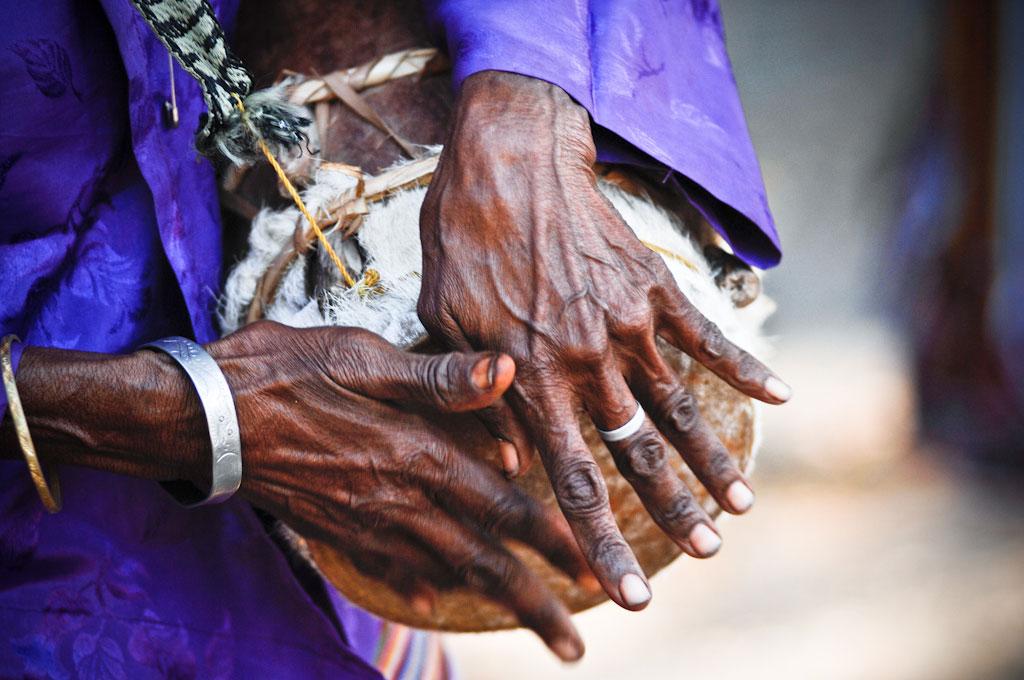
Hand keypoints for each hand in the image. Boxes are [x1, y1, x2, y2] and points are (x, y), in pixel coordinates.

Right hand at [2, 323, 587, 659]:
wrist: (195, 417)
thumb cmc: (279, 373)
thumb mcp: (361, 357)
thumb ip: (438, 377)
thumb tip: (510, 371)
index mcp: (416, 455)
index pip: (503, 506)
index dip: (553, 539)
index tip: (594, 570)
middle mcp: (397, 500)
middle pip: (480, 561)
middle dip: (533, 603)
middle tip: (574, 644)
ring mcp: (362, 520)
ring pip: (441, 572)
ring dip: (489, 606)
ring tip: (527, 631)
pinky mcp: (330, 525)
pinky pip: (382, 566)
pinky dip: (413, 585)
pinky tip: (431, 603)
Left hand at [418, 71, 790, 609]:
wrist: (510, 159)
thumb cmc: (465, 239)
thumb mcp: (444, 321)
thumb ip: (477, 395)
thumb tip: (512, 459)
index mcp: (531, 378)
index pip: (574, 480)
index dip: (604, 542)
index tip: (630, 592)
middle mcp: (587, 361)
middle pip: (637, 454)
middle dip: (674, 511)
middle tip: (708, 554)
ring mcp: (627, 324)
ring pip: (679, 407)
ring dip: (712, 460)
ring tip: (741, 505)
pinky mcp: (652, 288)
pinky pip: (706, 335)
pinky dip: (744, 367)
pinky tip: (779, 397)